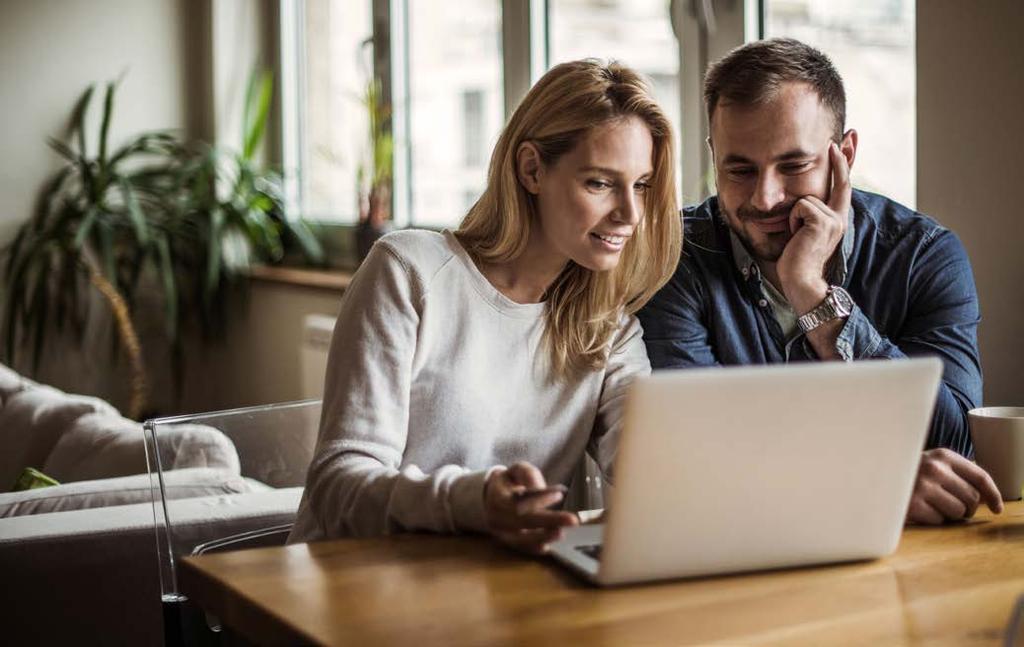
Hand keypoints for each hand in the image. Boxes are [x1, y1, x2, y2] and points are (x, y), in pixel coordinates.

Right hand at [484, 462, 577, 553]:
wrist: (491, 499)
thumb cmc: (508, 483)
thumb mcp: (516, 471)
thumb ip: (527, 474)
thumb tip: (540, 489)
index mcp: (497, 499)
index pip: (518, 501)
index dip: (538, 500)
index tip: (559, 494)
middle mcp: (497, 519)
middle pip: (523, 522)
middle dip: (548, 521)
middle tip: (572, 520)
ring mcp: (502, 534)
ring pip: (522, 540)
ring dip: (544, 537)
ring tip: (561, 532)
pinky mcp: (509, 544)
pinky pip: (524, 549)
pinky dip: (538, 547)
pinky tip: (551, 545)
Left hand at [777, 142, 851, 314]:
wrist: (801, 281)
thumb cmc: (796, 261)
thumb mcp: (802, 232)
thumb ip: (806, 215)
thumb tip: (799, 200)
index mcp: (836, 220)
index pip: (842, 188)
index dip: (843, 165)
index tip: (841, 145)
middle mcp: (840, 217)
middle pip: (837, 182)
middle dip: (840, 159)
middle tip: (838, 139)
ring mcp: (834, 219)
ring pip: (806, 198)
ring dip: (794, 216)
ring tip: (796, 235)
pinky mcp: (823, 221)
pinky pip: (800, 206)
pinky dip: (793, 220)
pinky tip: (796, 236)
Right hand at [906, 448, 1003, 524]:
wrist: (872, 476)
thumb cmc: (908, 474)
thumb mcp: (932, 464)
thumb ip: (957, 473)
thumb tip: (987, 496)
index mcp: (943, 455)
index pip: (979, 475)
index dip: (993, 494)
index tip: (997, 508)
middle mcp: (934, 468)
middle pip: (972, 498)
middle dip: (967, 507)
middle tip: (951, 506)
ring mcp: (923, 486)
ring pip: (959, 512)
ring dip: (950, 514)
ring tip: (934, 506)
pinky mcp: (913, 505)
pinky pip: (940, 520)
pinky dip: (933, 519)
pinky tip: (920, 509)